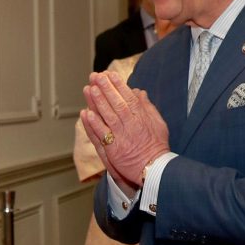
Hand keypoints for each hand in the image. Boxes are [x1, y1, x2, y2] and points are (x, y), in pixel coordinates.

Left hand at [81, 71, 168, 187]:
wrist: (154, 169)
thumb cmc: (157, 146)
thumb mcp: (158, 123)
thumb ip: (148, 107)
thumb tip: (139, 92)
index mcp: (142, 117)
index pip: (129, 97)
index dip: (118, 85)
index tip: (110, 74)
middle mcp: (131, 125)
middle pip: (116, 103)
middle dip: (105, 89)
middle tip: (96, 76)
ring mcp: (121, 136)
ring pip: (107, 116)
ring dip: (97, 102)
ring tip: (89, 89)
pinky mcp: (113, 149)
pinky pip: (101, 134)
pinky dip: (94, 124)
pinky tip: (86, 113)